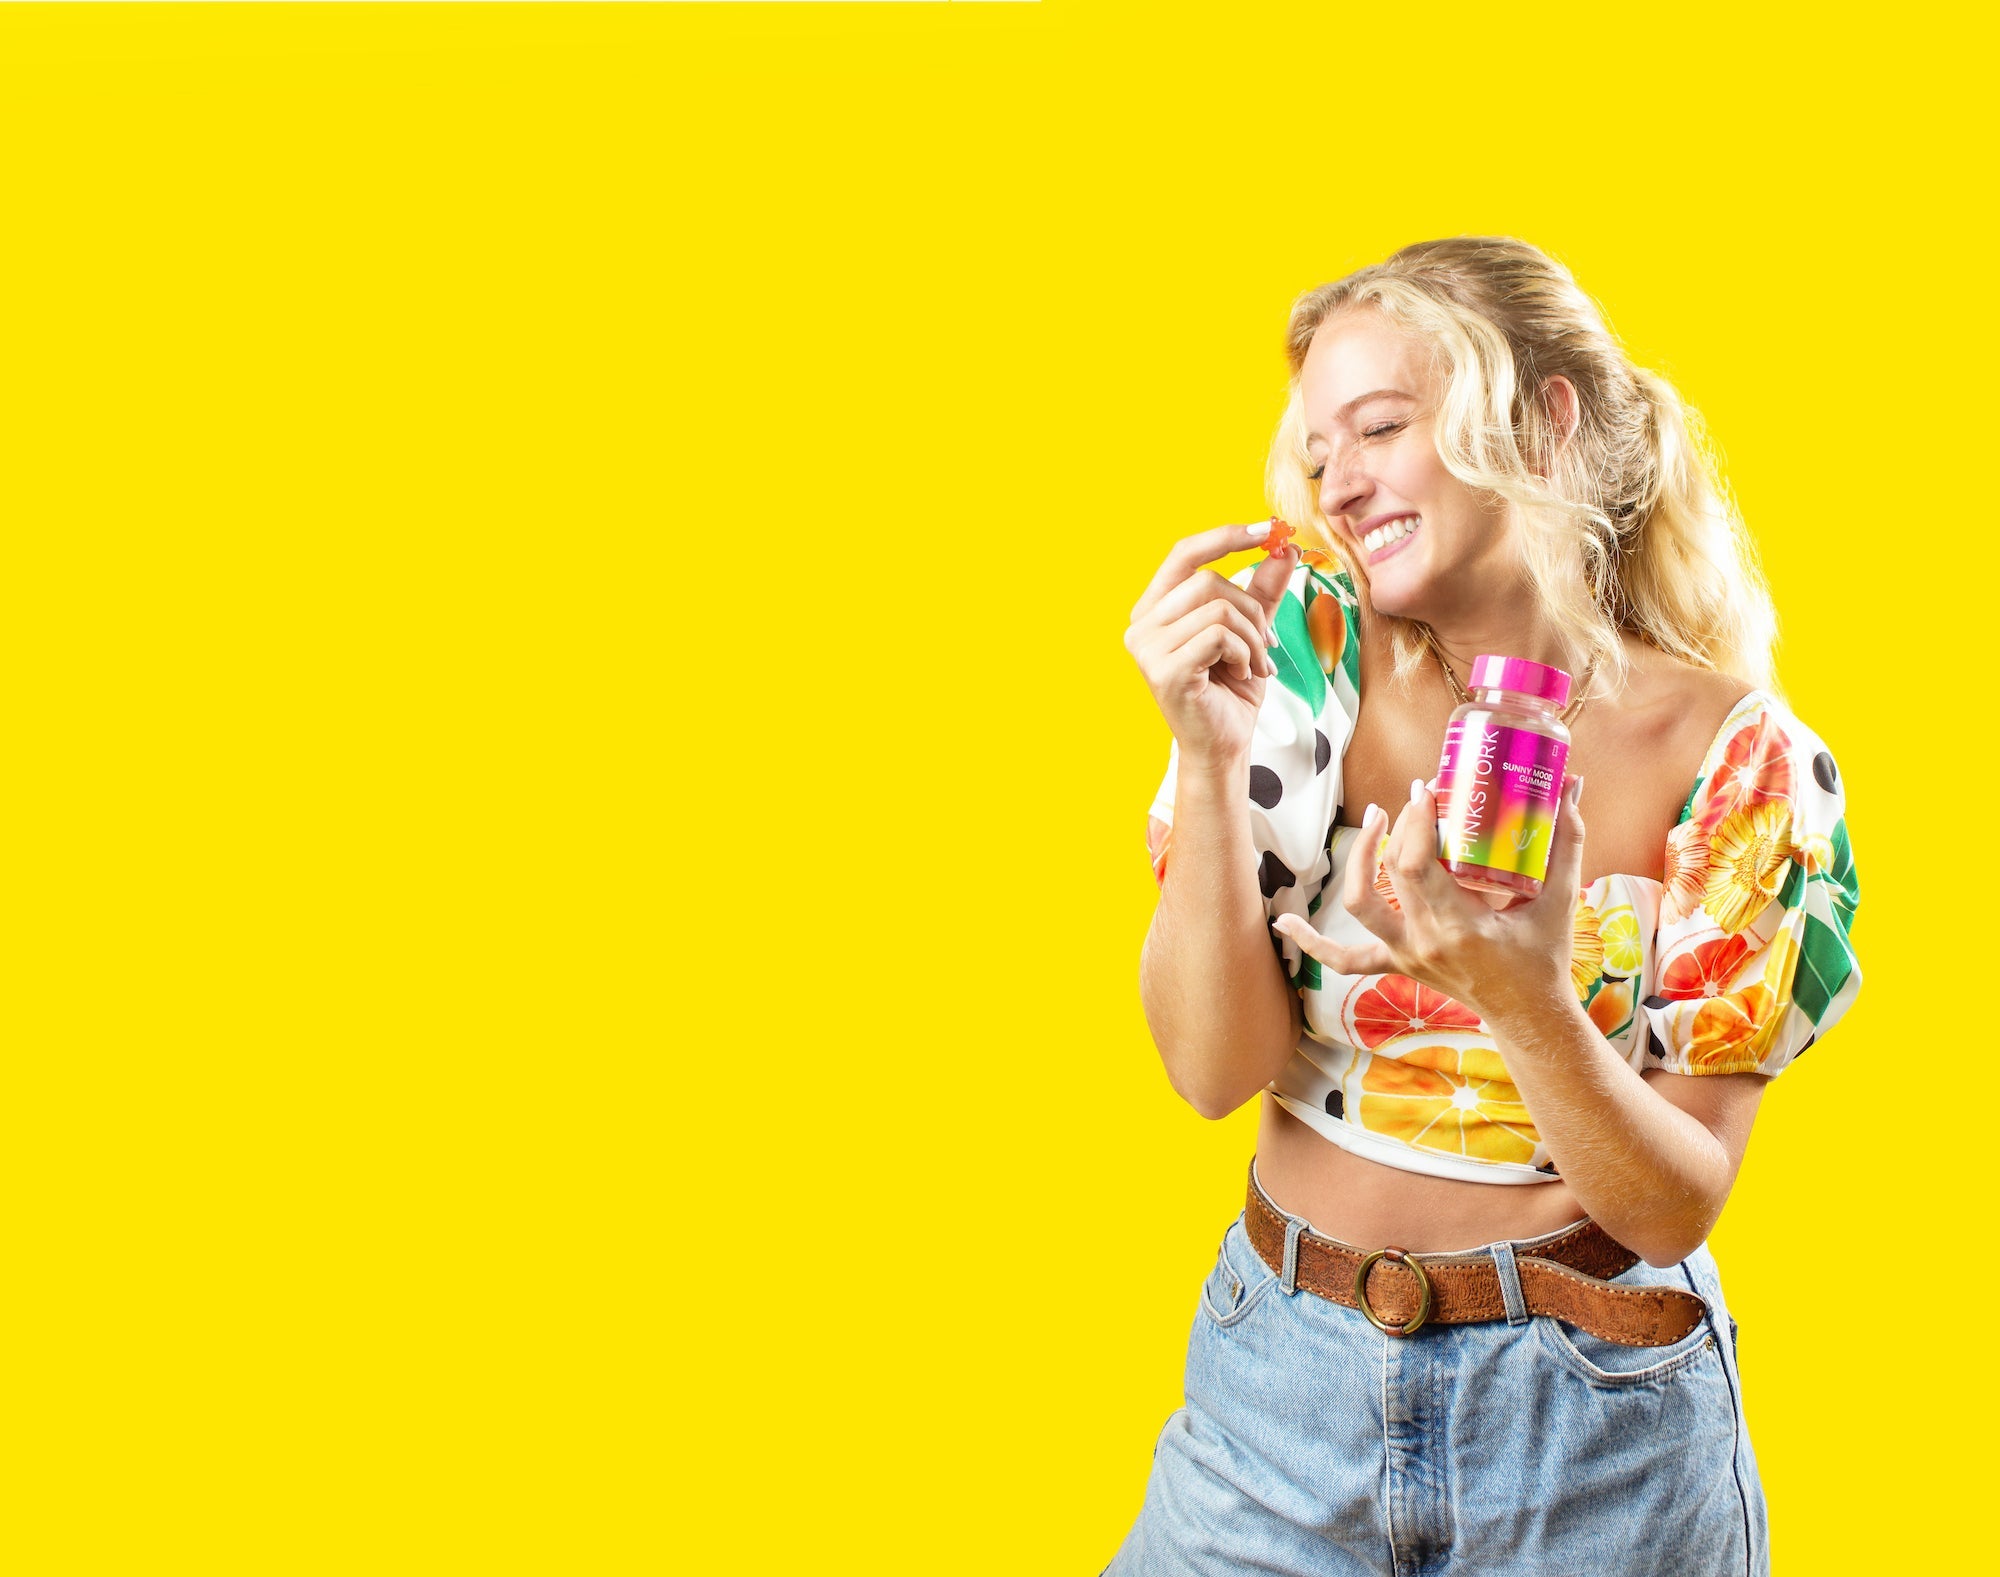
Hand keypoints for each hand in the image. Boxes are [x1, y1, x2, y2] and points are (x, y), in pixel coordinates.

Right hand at [1123, 521, 1296, 766]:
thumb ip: (1262, 589)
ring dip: (1253, 637)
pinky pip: (1219, 637)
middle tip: (1266, 641)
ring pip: (1219, 609)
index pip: (1184, 554)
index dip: (1225, 536)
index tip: (1267, 529)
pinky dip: (1244, 653)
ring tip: (1255, 663)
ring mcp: (1147, 649)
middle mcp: (1141, 625)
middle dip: (1251, 609)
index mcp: (1154, 609)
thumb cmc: (1230, 689)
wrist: (1224, 744)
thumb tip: (1285, 546)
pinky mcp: (1164, 671)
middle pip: (1208, 581)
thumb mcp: (1251, 630)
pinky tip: (1240, 674)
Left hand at [1271, 773, 1587, 1025]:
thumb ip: (1566, 842)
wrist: (1528, 1015)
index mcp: (1461, 926)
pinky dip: (1311, 942)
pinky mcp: (1396, 964)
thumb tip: (1573, 785)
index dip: (1416, 822)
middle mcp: (1424, 941)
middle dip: (1397, 827)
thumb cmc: (1543, 957)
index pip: (1419, 865)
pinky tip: (1281, 924)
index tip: (1428, 789)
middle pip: (1391, 875)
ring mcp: (1405, 955)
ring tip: (1375, 820)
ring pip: (1360, 907)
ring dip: (1357, 861)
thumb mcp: (1559, 901)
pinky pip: (1344, 958)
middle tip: (1414, 796)